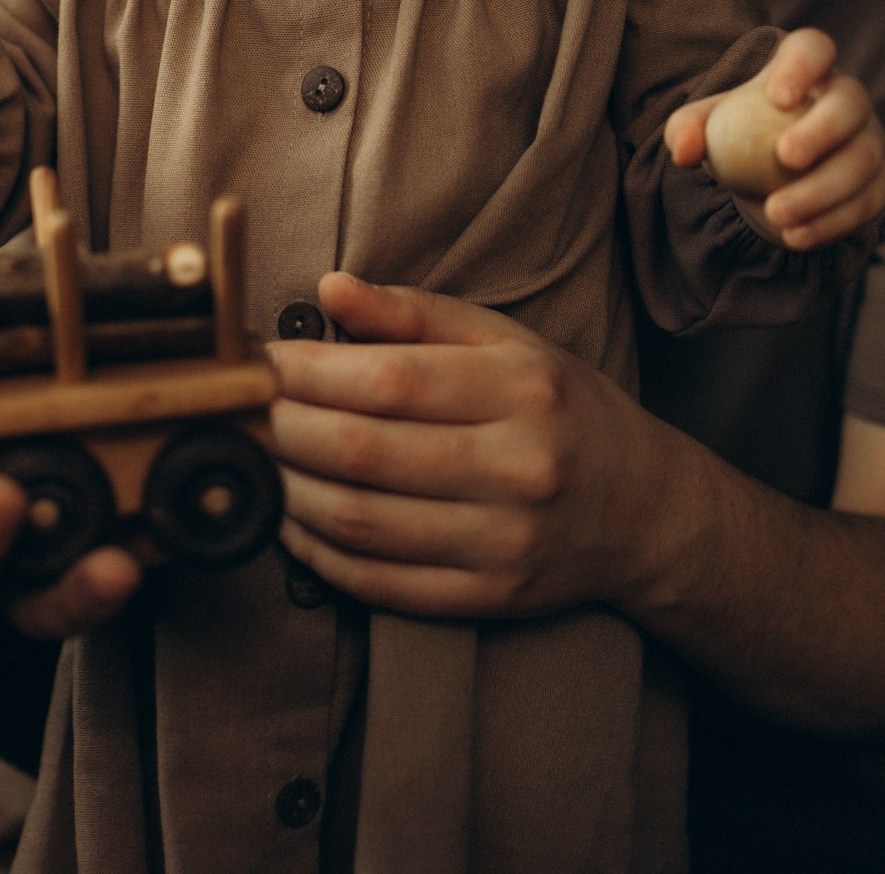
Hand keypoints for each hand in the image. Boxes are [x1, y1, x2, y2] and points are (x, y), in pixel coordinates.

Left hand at [267, 272, 664, 619]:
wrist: (641, 509)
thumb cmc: (558, 407)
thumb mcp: (502, 340)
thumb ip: (412, 314)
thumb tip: (329, 287)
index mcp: (521, 387)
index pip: (390, 380)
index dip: (308, 372)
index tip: (263, 362)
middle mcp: (519, 467)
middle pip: (364, 452)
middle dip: (282, 430)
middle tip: (243, 414)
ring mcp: (505, 542)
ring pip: (361, 521)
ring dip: (286, 492)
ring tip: (256, 463)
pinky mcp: (489, 598)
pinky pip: (380, 582)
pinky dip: (318, 554)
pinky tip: (292, 520)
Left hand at [665, 26, 884, 248]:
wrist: (770, 178)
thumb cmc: (739, 136)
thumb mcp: (709, 127)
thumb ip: (689, 130)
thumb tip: (682, 150)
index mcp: (805, 69)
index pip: (813, 49)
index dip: (802, 67)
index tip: (777, 96)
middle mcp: (846, 98)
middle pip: (849, 104)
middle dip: (822, 129)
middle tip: (785, 157)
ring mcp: (869, 140)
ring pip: (861, 161)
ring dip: (821, 191)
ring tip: (776, 212)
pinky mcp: (878, 183)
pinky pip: (865, 203)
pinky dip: (830, 224)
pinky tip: (794, 236)